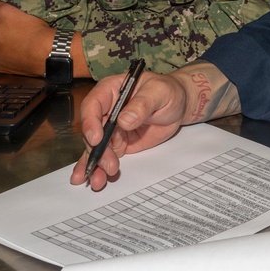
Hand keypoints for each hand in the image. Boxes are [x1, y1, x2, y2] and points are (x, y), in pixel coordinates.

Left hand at [0, 0, 54, 76]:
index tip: (3, 17)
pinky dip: (11, 54)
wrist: (47, 53)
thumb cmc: (27, 31)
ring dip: (2, 44)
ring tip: (18, 37)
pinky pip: (6, 59)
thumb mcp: (7, 11)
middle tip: (12, 26)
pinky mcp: (9, 71)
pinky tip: (22, 48)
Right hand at [69, 69, 189, 189]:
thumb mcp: (159, 92)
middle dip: (96, 150)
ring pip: (96, 147)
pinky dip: (99, 168)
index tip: (97, 139)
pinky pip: (105, 156)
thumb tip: (124, 120)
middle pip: (92, 130)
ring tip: (98, 180)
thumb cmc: (168, 92)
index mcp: (111, 90)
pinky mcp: (118, 143)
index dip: (91, 122)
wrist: (178, 105)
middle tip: (108, 164)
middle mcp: (106, 110)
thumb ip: (142, 104)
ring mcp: (110, 128)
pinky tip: (95, 179)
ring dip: (95, 164)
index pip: (93, 105)